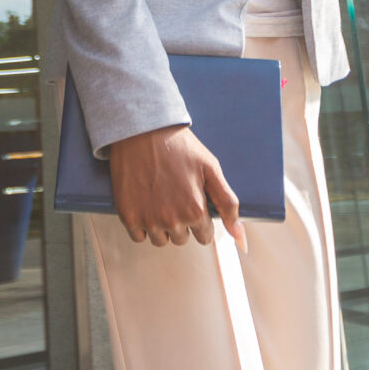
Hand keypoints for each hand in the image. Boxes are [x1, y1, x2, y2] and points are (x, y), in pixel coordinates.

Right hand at [108, 124, 245, 250]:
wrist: (142, 130)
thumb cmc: (179, 146)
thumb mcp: (211, 169)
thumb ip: (228, 204)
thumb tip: (241, 238)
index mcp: (195, 211)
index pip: (204, 236)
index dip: (200, 218)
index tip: (191, 200)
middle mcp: (172, 220)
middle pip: (182, 239)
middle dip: (181, 222)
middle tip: (174, 194)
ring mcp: (148, 219)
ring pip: (160, 239)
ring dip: (161, 226)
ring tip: (158, 197)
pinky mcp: (128, 215)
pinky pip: (138, 236)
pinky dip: (141, 224)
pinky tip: (144, 201)